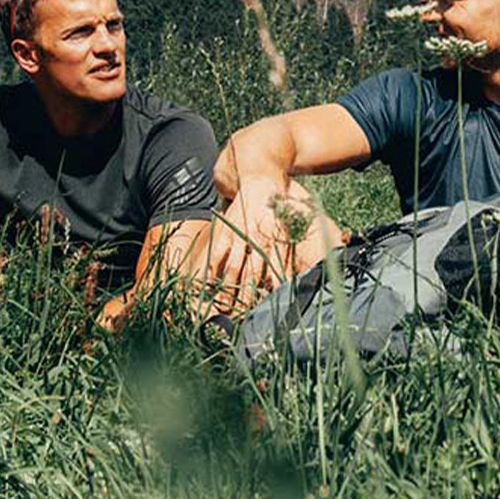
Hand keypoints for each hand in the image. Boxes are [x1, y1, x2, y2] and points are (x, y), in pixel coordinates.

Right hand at [207, 180, 343, 313]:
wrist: (261, 179)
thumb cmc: (278, 210)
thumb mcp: (288, 231)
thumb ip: (287, 257)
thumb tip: (292, 284)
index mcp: (275, 241)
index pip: (273, 273)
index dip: (270, 294)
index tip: (268, 313)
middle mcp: (257, 239)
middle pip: (251, 275)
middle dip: (246, 298)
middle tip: (243, 320)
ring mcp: (239, 234)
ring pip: (232, 268)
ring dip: (228, 291)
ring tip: (224, 310)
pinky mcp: (225, 230)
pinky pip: (216, 255)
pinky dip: (211, 272)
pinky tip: (207, 287)